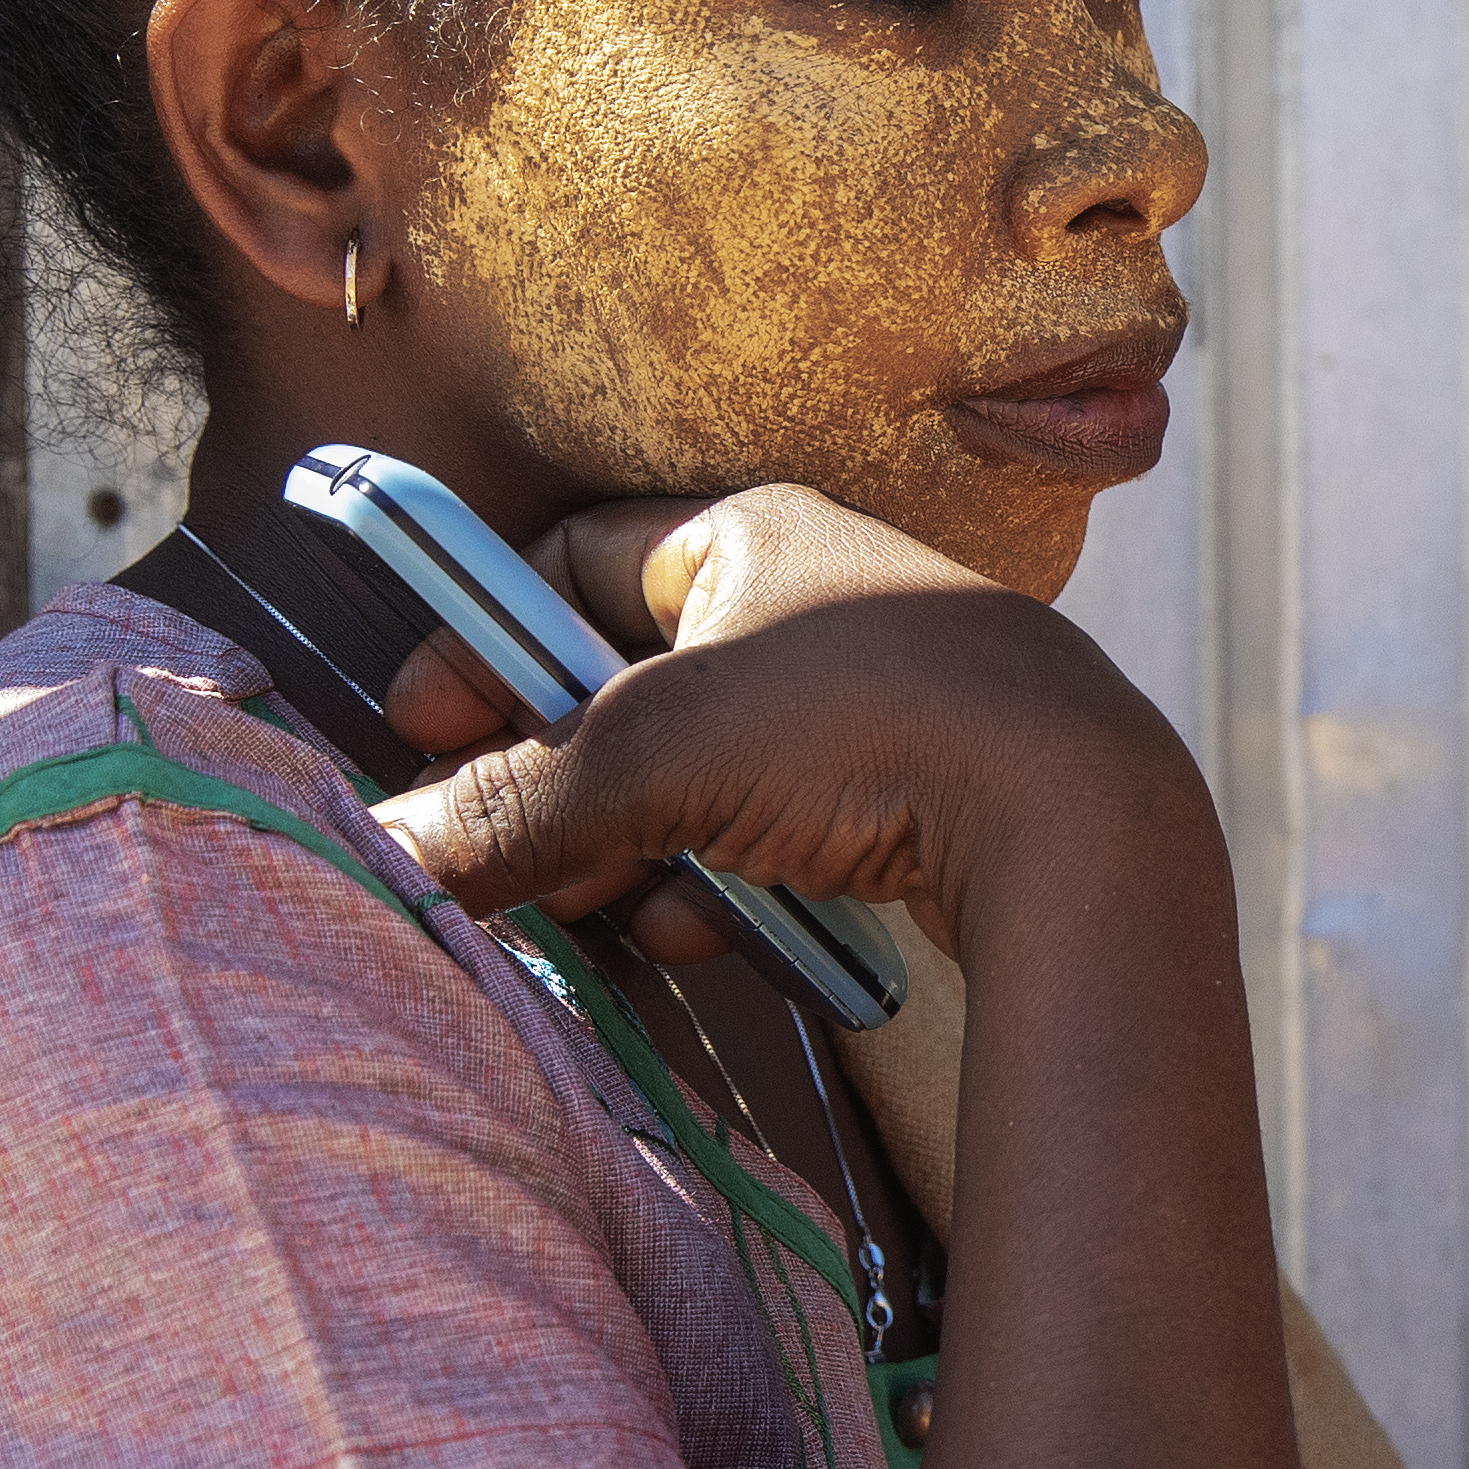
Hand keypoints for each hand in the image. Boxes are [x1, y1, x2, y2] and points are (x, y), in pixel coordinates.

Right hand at [365, 484, 1208, 975]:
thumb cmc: (869, 730)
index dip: (481, 644)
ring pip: (698, 780)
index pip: (567, 564)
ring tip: (595, 906)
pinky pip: (774, 838)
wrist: (1083, 819)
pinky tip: (703, 932)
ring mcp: (867, 704)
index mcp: (748, 535)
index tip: (418, 731)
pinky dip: (721, 884)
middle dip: (553, 779)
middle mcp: (810, 603)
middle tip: (494, 855)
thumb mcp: (664, 755)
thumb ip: (517, 801)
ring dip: (628, 848)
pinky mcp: (911, 799)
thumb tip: (385, 852)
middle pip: (625, 690)